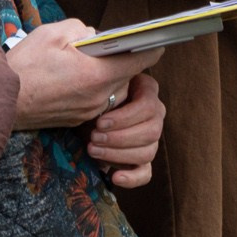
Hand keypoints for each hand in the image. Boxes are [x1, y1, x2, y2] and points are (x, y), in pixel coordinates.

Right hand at [8, 21, 161, 129]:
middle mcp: (99, 97)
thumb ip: (83, 30)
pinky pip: (99, 99)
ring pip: (114, 88)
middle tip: (119, 43)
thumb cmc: (24, 66)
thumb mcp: (54, 33)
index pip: (141, 59)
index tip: (156, 37)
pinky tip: (82, 74)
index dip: (151, 45)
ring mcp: (89, 111)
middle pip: (129, 74)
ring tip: (96, 57)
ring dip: (111, 73)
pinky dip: (97, 86)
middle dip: (127, 58)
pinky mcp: (78, 119)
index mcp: (97, 74)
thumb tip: (96, 37)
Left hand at [85, 72, 163, 187]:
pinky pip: (146, 173)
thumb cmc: (92, 95)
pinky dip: (132, 177)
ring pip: (148, 151)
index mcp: (148, 91)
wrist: (81, 112)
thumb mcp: (103, 82)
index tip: (100, 122)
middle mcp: (155, 115)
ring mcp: (150, 139)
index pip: (149, 106)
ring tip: (93, 151)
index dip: (125, 117)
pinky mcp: (141, 161)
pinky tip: (115, 177)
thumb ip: (114, 74)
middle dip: (119, 138)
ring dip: (119, 154)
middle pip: (151, 131)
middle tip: (94, 138)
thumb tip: (125, 59)